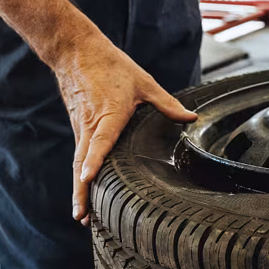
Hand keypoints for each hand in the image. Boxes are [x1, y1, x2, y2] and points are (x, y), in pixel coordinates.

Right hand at [54, 33, 196, 226]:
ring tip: (81, 214)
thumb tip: (192, 117)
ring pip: (78, 162)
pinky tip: (84, 189)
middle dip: (82, 191)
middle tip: (82, 217)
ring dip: (79, 188)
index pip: (100, 141)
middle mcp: (91, 125)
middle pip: (82, 163)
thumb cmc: (111, 65)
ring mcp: (81, 127)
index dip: (94, 161)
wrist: (76, 51)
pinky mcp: (78, 127)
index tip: (88, 178)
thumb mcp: (144, 82)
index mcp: (109, 113)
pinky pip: (79, 154)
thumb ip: (167, 104)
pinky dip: (79, 173)